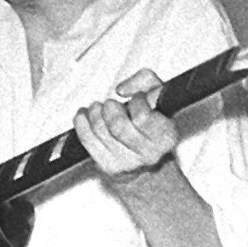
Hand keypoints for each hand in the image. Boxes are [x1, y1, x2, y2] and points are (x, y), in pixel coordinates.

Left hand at [74, 68, 177, 183]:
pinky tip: (83, 115)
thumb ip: (145, 80)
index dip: (135, 102)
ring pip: (101, 132)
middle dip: (110, 109)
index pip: (142, 117)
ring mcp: (127, 163)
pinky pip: (88, 141)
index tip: (136, 98)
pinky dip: (81, 124)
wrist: (149, 162)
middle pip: (118, 126)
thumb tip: (121, 90)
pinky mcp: (108, 166)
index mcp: (165, 137)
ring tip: (97, 107)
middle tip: (110, 104)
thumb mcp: (160, 96)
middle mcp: (148, 153)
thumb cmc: (153, 123)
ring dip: (94, 113)